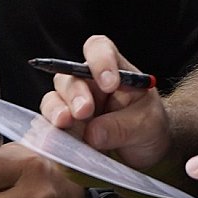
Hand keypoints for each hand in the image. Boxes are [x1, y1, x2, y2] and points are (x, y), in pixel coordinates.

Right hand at [37, 34, 171, 170]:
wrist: (146, 148)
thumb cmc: (148, 125)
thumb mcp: (146, 124)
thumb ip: (122, 127)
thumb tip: (92, 134)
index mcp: (114, 70)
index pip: (100, 49)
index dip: (100, 60)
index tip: (109, 84)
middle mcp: (89, 83)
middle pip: (71, 76)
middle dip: (75, 93)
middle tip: (84, 111)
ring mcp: (74, 104)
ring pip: (55, 97)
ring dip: (58, 109)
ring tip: (65, 123)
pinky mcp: (66, 125)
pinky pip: (50, 123)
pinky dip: (50, 129)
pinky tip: (56, 139)